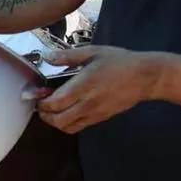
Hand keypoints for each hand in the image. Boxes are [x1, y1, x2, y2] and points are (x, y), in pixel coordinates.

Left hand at [36, 46, 160, 133]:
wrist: (143, 77)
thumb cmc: (118, 61)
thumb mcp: (92, 52)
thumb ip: (68, 56)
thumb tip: (48, 57)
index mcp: (83, 86)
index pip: (55, 103)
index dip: (41, 102)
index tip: (37, 95)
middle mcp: (87, 104)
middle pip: (58, 120)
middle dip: (45, 115)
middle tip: (41, 106)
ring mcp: (95, 114)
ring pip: (68, 128)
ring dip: (56, 122)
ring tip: (52, 111)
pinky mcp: (101, 118)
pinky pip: (80, 127)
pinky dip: (69, 123)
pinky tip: (67, 112)